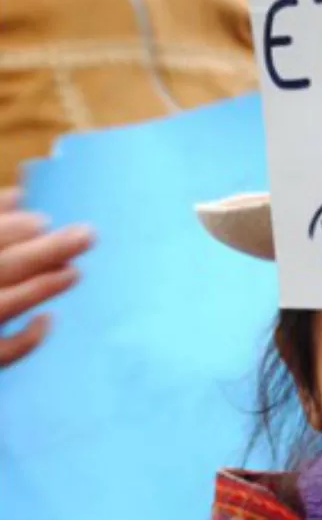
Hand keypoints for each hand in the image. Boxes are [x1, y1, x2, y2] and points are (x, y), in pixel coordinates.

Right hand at [0, 189, 92, 366]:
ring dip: (40, 288)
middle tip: (87, 235)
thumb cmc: (1, 273)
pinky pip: (3, 353)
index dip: (8, 229)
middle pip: (2, 267)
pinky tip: (48, 318)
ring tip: (75, 272)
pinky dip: (25, 339)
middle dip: (45, 251)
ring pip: (2, 306)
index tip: (43, 222)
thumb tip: (20, 195)